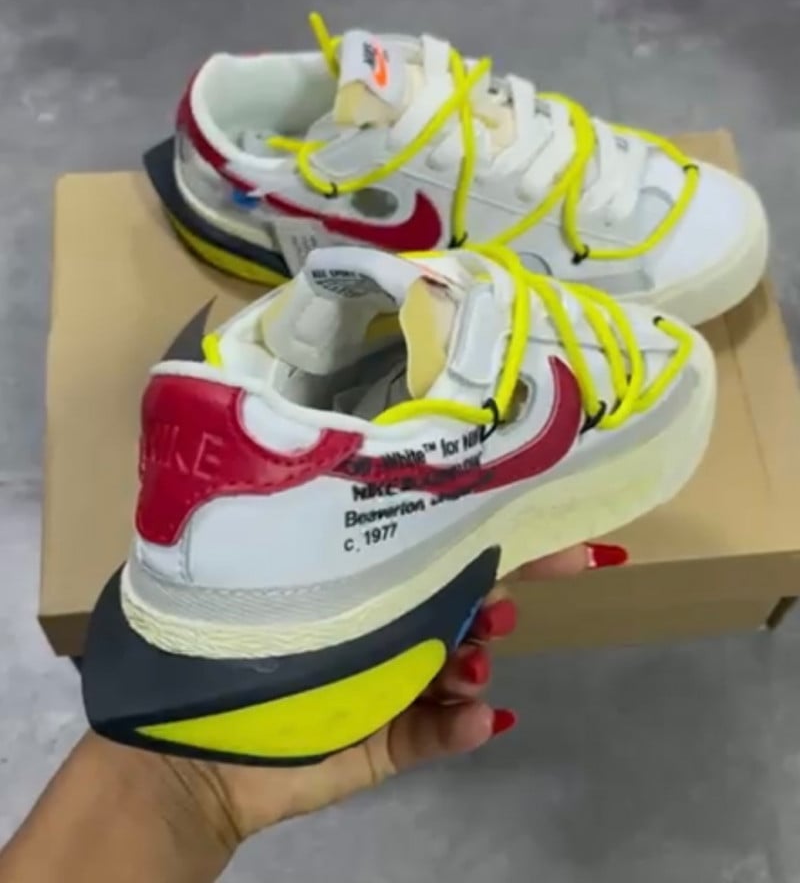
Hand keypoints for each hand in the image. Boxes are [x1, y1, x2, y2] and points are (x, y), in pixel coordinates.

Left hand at [202, 541, 625, 838]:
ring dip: (478, 660)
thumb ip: (326, 528)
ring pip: (458, 666)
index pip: (434, 548)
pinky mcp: (386, 742)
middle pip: (460, 604)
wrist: (191, 749)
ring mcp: (391, 686)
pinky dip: (463, 726)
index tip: (557, 533)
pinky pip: (437, 733)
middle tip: (501, 607)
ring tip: (470, 663)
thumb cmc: (230, 642)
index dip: (498, 536)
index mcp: (360, 581)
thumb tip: (372, 471)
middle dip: (495, 599)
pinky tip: (480, 717)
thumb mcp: (278, 570)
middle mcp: (382, 624)